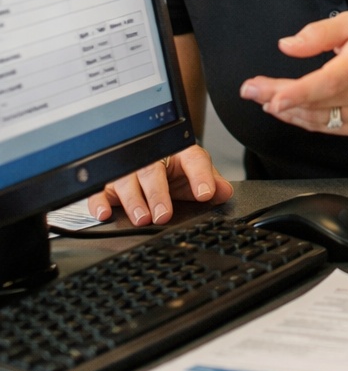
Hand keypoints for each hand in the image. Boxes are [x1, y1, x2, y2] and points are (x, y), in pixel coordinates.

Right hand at [87, 144, 233, 225]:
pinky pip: (99, 190)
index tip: (206, 194)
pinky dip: (99, 203)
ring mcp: (128, 169)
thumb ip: (211, 182)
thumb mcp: (194, 173)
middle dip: (158, 194)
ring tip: (142, 218)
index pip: (194, 160)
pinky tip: (105, 214)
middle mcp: (152, 157)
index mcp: (181, 152)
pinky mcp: (108, 183)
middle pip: (153, 170)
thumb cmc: (175, 168)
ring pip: (126, 180)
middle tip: (164, 215)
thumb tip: (224, 192)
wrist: (152, 156)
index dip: (201, 177)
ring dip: (133, 201)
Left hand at [239, 11, 347, 135]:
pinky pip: (326, 126)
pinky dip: (302, 119)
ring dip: (286, 110)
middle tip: (250, 89)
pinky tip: (287, 109)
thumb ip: (320, 32)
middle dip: (277, 97)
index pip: (328, 82)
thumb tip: (288, 45)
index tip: (270, 96)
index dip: (297, 93)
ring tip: (262, 96)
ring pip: (317, 118)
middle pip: (315, 101)